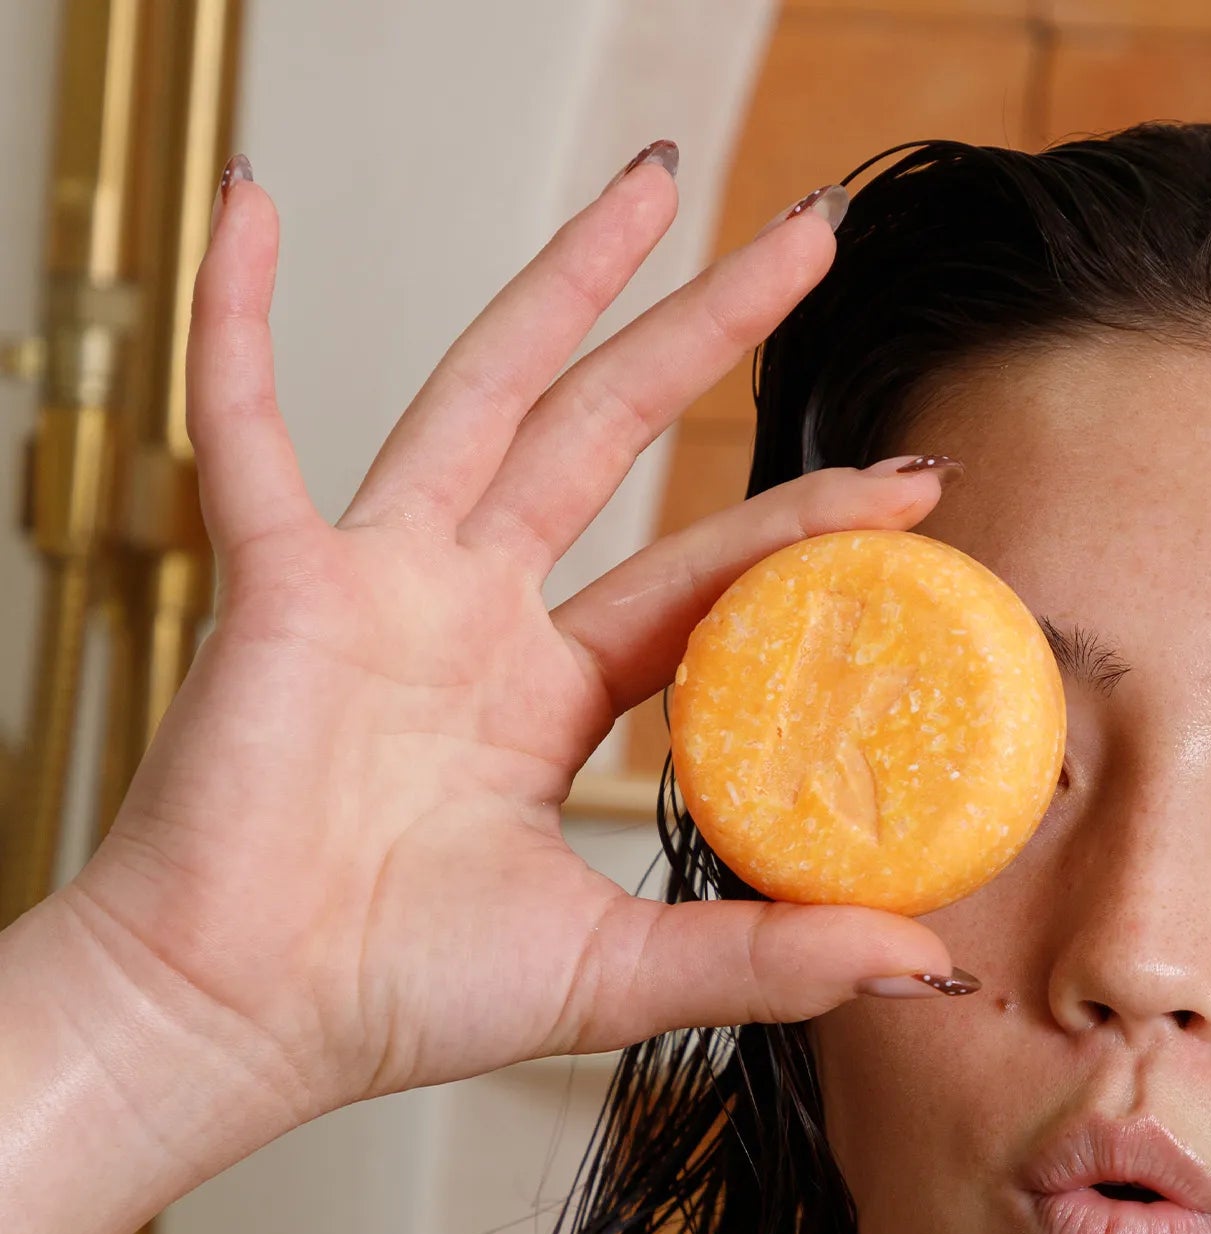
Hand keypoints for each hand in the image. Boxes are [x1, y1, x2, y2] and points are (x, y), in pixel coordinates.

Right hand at [59, 150, 963, 1127]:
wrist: (243, 1023)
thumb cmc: (401, 997)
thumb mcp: (623, 971)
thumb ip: (771, 958)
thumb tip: (928, 971)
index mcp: (549, 695)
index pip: (701, 576)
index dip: (803, 526)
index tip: (913, 480)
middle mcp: (474, 618)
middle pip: (612, 438)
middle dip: (709, 334)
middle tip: (810, 241)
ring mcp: (379, 585)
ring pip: (487, 394)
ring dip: (563, 284)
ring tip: (656, 189)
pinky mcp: (277, 582)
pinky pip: (241, 421)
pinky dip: (238, 316)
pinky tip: (252, 203)